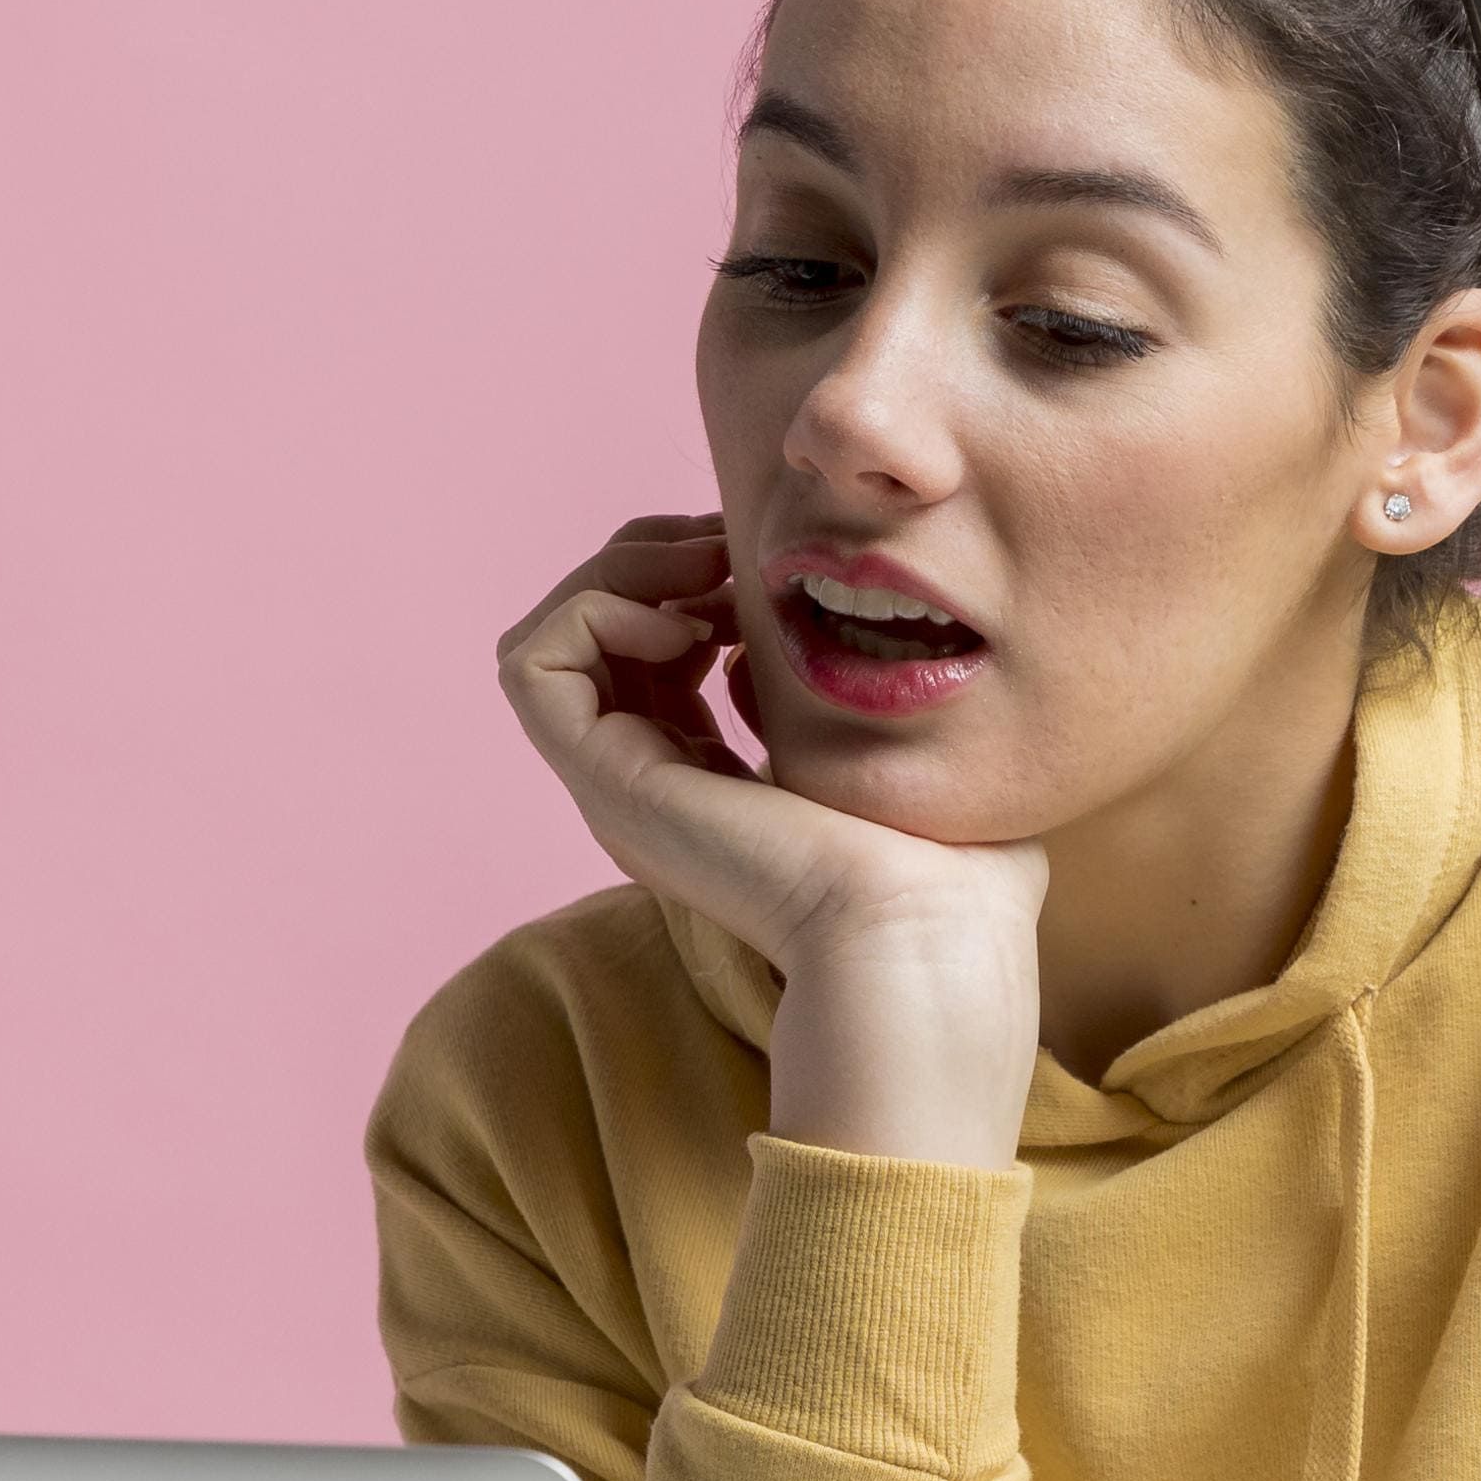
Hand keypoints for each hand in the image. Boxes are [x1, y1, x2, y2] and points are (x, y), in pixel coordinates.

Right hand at [497, 521, 1042, 1167]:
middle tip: (725, 547)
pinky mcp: (607, 783)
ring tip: (702, 569)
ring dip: (618, 574)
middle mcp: (650, 789)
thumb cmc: (947, 872)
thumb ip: (854, 703)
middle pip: (597, 642)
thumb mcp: (900, 760)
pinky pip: (533, 665)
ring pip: (551, 642)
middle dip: (651, 562)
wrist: (920, 933)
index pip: (658, 661)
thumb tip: (825, 642)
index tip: (763, 564)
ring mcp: (620, 789)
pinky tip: (686, 624)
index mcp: (713, 788)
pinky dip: (594, 612)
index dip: (694, 583)